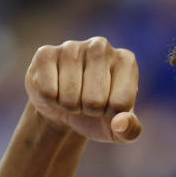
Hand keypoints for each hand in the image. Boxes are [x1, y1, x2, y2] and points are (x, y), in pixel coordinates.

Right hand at [25, 37, 141, 142]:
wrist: (66, 108)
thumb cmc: (100, 115)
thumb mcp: (120, 130)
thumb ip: (130, 130)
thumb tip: (120, 123)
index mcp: (126, 61)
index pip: (120, 104)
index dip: (111, 114)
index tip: (108, 106)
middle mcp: (100, 46)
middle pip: (95, 100)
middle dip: (90, 110)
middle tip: (88, 102)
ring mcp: (72, 47)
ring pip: (70, 96)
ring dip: (70, 106)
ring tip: (73, 96)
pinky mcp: (45, 54)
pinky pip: (48, 91)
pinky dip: (51, 100)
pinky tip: (56, 90)